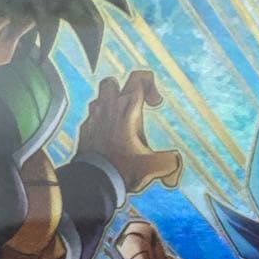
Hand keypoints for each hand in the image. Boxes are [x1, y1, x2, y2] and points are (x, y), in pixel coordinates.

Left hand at [76, 71, 181, 193]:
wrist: (95, 181)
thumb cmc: (124, 169)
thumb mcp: (155, 167)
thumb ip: (171, 164)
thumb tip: (173, 176)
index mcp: (128, 109)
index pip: (138, 77)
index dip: (151, 85)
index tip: (155, 104)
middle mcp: (109, 108)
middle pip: (112, 81)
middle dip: (124, 90)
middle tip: (134, 108)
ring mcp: (94, 118)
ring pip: (99, 97)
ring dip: (110, 104)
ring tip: (121, 122)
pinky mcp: (84, 130)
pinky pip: (92, 117)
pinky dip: (101, 122)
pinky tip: (109, 138)